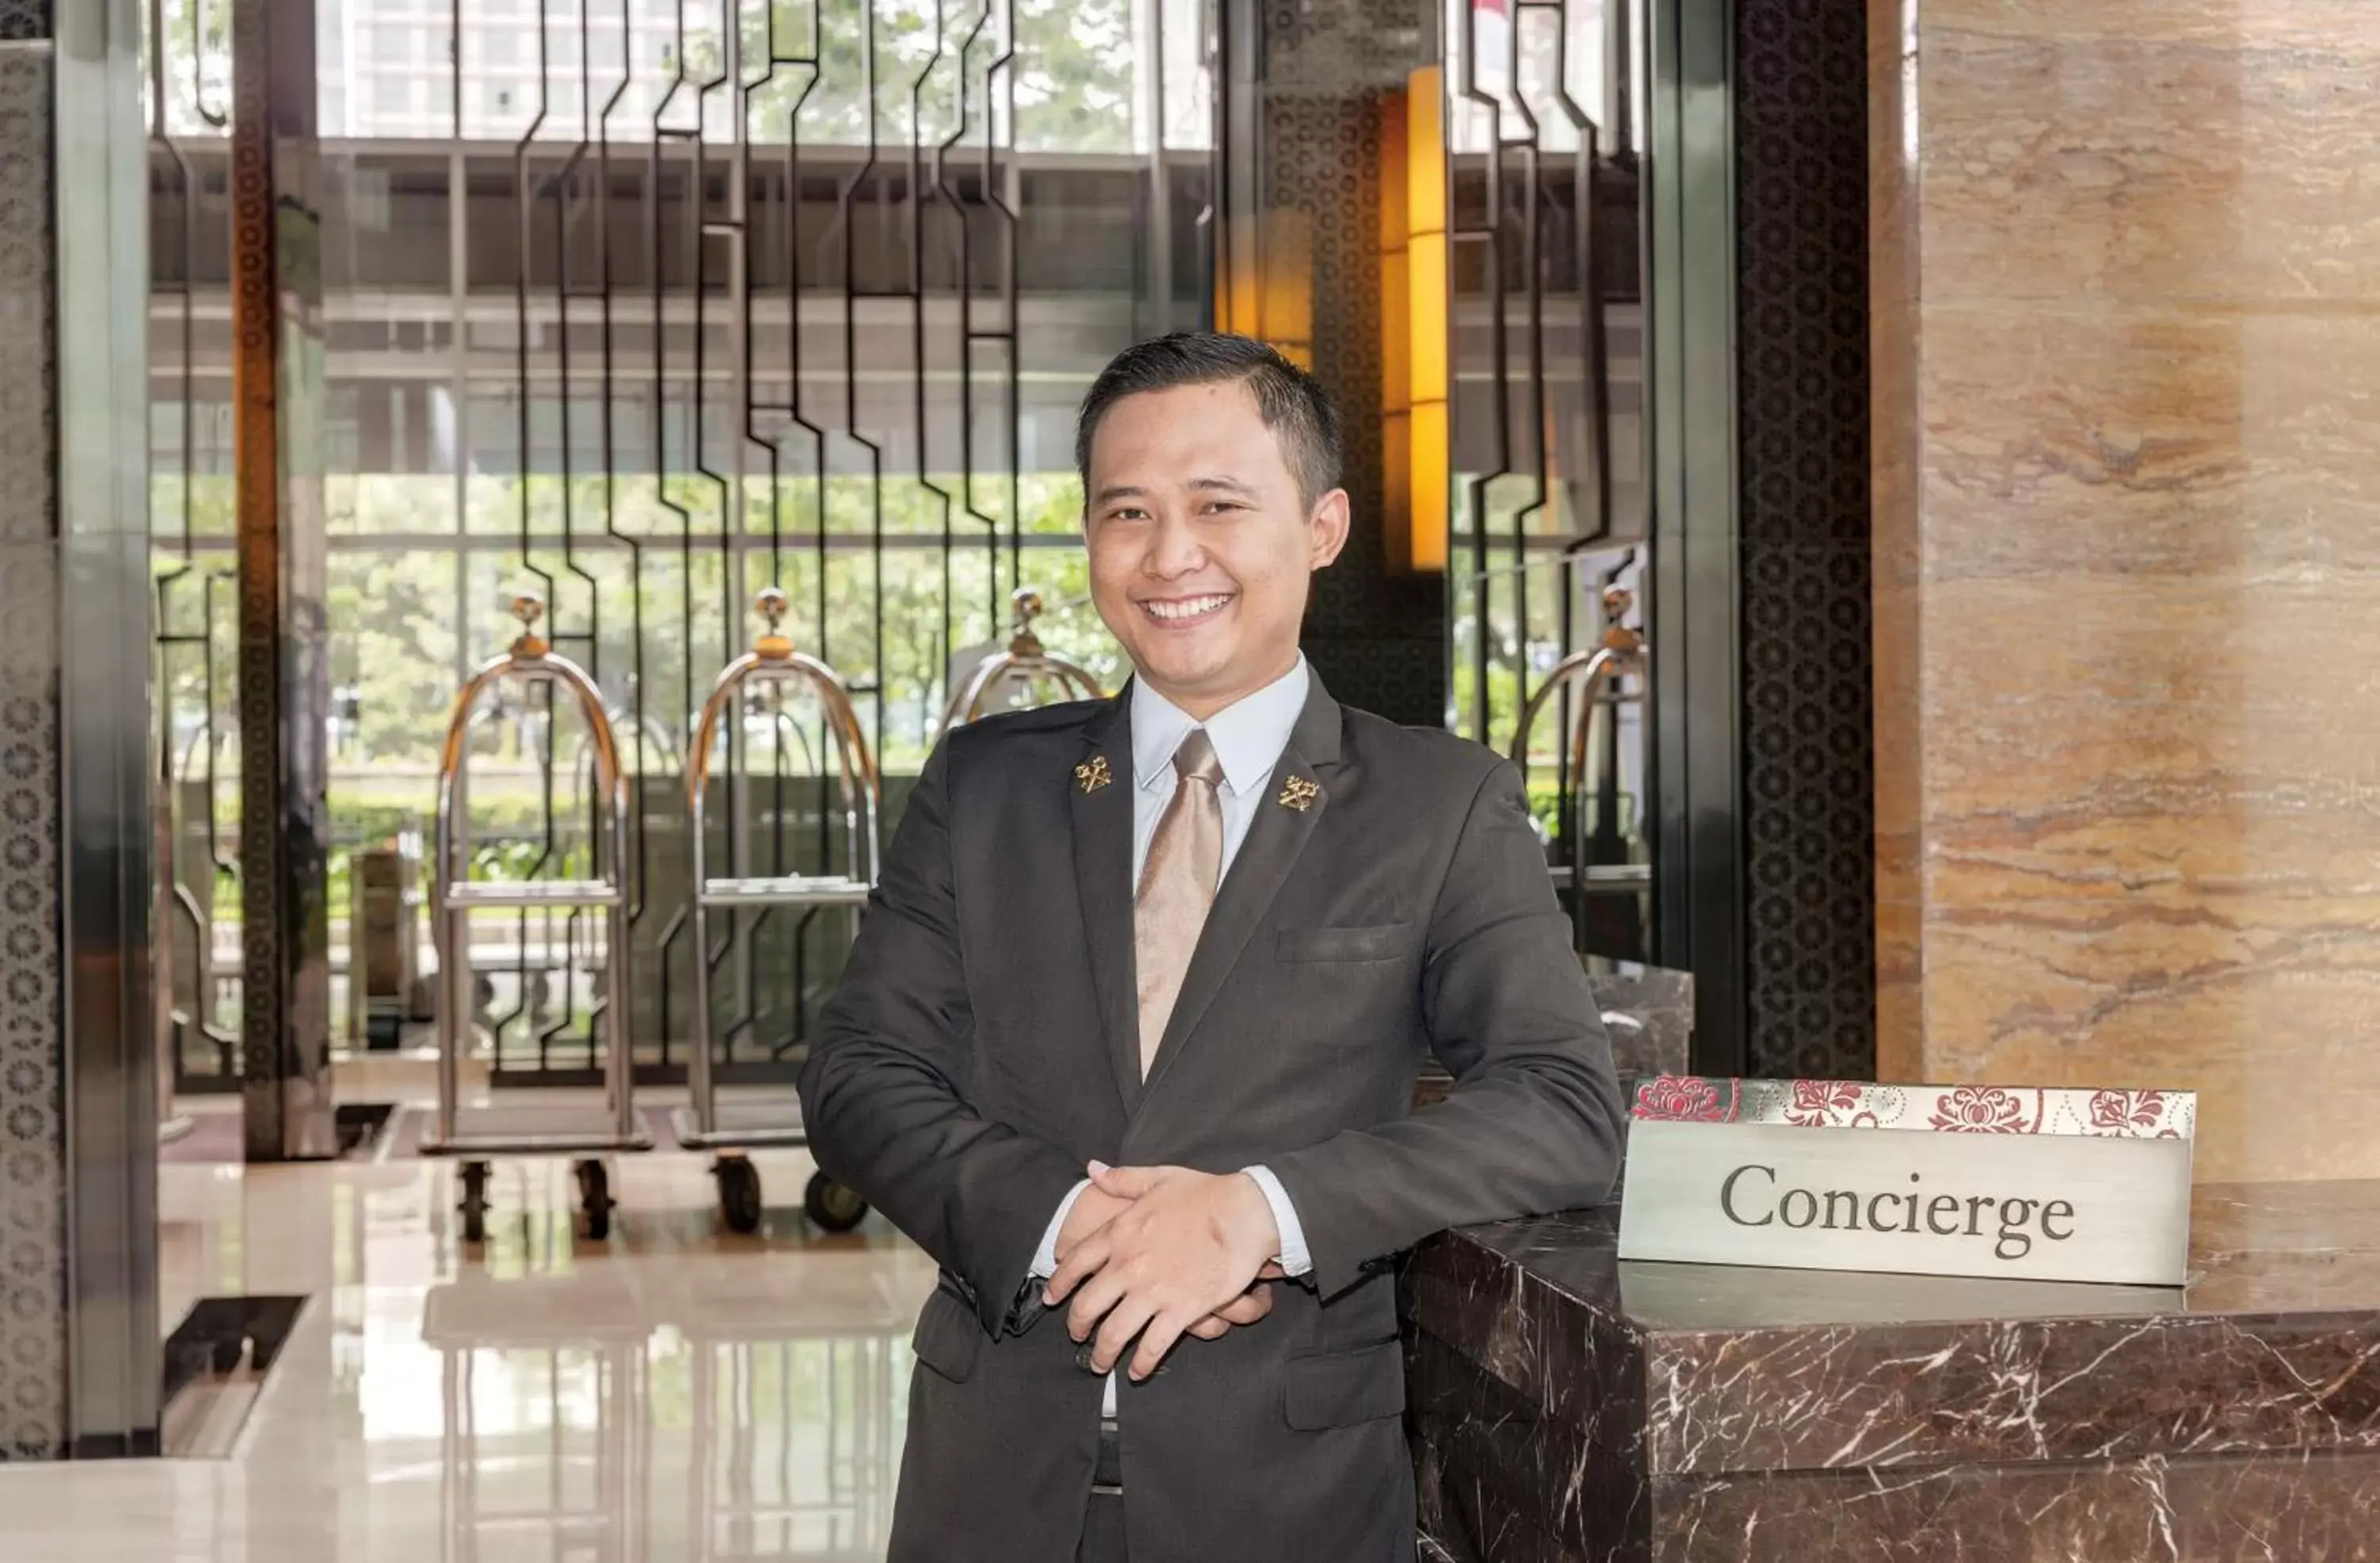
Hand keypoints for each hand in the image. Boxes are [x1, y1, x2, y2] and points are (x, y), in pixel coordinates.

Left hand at [1045, 1163, 1281, 1381]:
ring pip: (1113, 1334)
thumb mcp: (1158, 1178)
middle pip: (1087, 1306)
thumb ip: (1121, 1179)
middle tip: (1078, 1337)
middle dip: (1077, 1327)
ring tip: (1100, 1364)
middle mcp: (1128, 1265)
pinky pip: (1152, 1347)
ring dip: (1103, 1354)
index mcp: (1120, 1232)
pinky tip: (1137, 1371)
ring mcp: (1152, 1292)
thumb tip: (1092, 1170)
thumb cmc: (1205, 1194)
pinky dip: (1142, 1363)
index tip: (1053, 1298)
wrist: (1244, 1214)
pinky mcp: (1181, 1312)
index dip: (1060, 1284)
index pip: (1075, 1264)